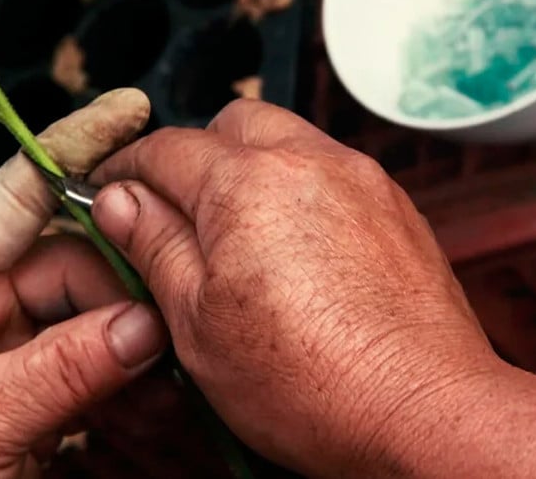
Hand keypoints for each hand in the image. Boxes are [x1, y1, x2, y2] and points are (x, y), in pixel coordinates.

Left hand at [0, 89, 168, 478]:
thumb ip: (65, 366)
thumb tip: (146, 324)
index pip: (12, 197)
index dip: (70, 150)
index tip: (127, 112)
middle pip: (73, 263)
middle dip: (124, 297)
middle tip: (165, 338)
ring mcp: (7, 346)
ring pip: (93, 314)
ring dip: (132, 348)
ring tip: (162, 393)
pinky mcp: (32, 389)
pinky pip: (94, 362)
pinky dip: (126, 384)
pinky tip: (150, 410)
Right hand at [91, 99, 497, 477]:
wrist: (423, 410)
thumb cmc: (314, 382)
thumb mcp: (197, 322)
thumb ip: (154, 246)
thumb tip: (120, 201)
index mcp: (246, 184)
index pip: (165, 148)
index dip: (126, 168)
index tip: (111, 192)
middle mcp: (308, 162)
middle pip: (232, 124)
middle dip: (196, 154)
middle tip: (178, 212)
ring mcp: (360, 179)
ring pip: (287, 141)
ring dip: (252, 168)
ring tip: (241, 236)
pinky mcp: (395, 206)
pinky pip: (332, 172)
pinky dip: (301, 190)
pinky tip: (297, 251)